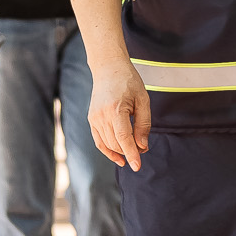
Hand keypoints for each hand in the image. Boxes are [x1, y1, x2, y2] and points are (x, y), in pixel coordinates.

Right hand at [87, 55, 151, 169]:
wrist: (108, 68)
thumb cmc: (129, 82)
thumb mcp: (143, 100)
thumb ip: (143, 124)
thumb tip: (142, 146)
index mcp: (115, 109)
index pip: (123, 138)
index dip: (131, 153)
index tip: (137, 166)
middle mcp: (101, 115)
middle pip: (116, 143)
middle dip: (130, 151)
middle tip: (144, 148)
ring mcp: (94, 118)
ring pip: (108, 144)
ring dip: (121, 151)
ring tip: (135, 148)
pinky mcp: (91, 120)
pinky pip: (99, 141)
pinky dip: (108, 151)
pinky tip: (119, 158)